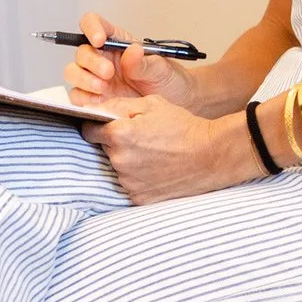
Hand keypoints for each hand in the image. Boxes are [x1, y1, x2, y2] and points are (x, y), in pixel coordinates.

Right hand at [62, 11, 198, 109]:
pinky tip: (99, 102)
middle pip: (82, 51)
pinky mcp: (94, 98)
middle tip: (108, 73)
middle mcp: (102, 58)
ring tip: (104, 88)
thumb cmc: (169, 81)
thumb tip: (132, 51)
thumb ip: (144, 62)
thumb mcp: (162, 68)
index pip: (93, 24)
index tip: (99, 40)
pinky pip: (77, 95)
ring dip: (84, 79)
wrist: (176, 106)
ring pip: (74, 71)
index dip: (92, 28)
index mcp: (116, 41)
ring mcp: (96, 78)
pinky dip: (83, 98)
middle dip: (92, 62)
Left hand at [84, 96, 254, 204]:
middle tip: (142, 141)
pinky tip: (157, 170)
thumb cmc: (184, 127)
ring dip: (128, 162)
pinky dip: (140, 179)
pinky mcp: (140, 198)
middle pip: (105, 151)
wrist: (212, 155)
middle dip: (117, 144)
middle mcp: (120, 160)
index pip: (88, 131)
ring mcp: (130, 182)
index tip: (107, 127)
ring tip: (153, 155)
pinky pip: (131, 185)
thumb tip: (95, 109)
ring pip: (118, 169)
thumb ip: (119, 105)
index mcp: (118, 134)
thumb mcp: (151, 104)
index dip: (98, 127)